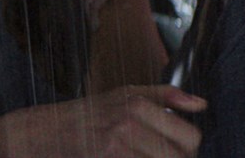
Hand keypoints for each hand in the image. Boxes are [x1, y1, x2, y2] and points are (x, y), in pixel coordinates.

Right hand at [0, 85, 205, 157]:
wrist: (43, 132)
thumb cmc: (88, 113)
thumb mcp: (125, 94)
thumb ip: (165, 96)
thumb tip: (202, 104)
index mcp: (139, 103)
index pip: (191, 138)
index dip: (188, 150)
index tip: (175, 151)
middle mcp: (130, 122)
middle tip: (155, 154)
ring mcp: (117, 144)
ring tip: (140, 155)